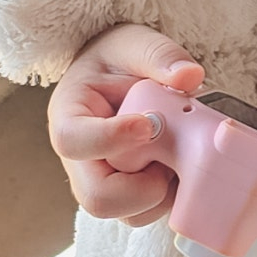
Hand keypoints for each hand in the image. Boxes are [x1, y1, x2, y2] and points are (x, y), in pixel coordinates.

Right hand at [48, 25, 204, 224]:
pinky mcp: (128, 194)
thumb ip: (159, 55)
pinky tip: (181, 167)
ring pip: (126, 213)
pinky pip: (148, 213)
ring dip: (161, 194)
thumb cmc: (121, 60)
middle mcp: (80, 159)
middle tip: (168, 157)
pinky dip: (171, 199)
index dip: (108, 139)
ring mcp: (103, 181)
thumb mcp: (135, 43)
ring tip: (177, 157)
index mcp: (68, 116)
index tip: (147, 125)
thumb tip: (189, 78)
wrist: (122, 77)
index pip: (72, 140)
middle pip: (96, 197)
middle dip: (142, 187)